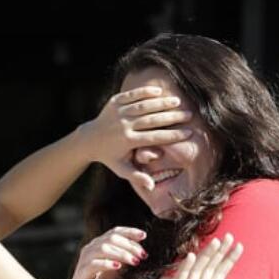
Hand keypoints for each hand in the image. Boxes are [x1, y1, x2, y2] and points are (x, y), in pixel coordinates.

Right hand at [66, 227, 146, 278]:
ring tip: (134, 262)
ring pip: (103, 249)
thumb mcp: (115, 270)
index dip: (130, 232)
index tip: (144, 235)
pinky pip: (93, 264)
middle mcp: (90, 249)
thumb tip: (140, 250)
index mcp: (98, 245)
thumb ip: (124, 258)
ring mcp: (84, 260)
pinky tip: (117, 267)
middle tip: (142, 256)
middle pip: (111, 238)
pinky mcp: (81, 273)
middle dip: (129, 245)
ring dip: (121, 254)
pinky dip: (106, 263)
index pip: (115, 232)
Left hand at [77, 86, 192, 191]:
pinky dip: (144, 92)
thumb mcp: (122, 169)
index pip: (155, 137)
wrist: (89, 139)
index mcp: (128, 141)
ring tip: (178, 101)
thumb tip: (152, 187)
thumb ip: (137, 177)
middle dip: (172, 117)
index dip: (173, 135)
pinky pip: (131, 95)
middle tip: (189, 115)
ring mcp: (118, 112)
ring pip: (143, 106)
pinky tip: (159, 91)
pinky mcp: (114, 102)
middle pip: (151, 120)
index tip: (189, 133)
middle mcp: (123, 126)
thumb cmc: (110, 157)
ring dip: (161, 102)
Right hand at [138, 234, 244, 278]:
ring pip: (197, 269)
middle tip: (230, 236)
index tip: (239, 246)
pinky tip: (192, 257)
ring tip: (217, 242)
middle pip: (210, 267)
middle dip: (220, 252)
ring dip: (206, 256)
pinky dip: (186, 268)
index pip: (220, 274)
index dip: (229, 260)